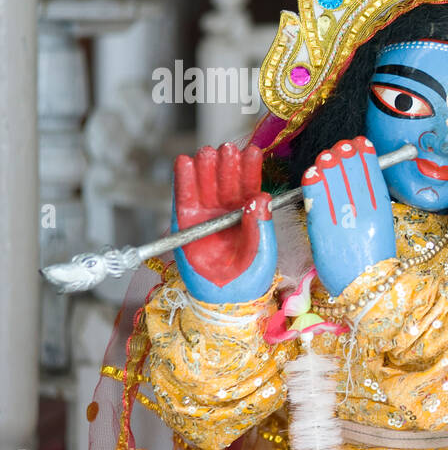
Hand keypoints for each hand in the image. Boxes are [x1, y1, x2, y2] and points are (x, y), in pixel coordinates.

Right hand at [173, 143, 275, 303]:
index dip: (250, 169)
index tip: (253, 152)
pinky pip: (183, 197)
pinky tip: (184, 162)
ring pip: (205, 184)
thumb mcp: (262, 252)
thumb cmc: (249, 279)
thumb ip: (261, 226)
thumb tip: (262, 196)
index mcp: (250, 215)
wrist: (224, 300)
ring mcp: (206, 215)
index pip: (250, 186)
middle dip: (227, 164)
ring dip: (205, 167)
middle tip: (228, 149)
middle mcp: (227, 211)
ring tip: (207, 153)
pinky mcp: (184, 222)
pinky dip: (182, 179)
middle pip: (227, 181)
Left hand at [302, 137, 396, 296]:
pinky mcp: (324, 230)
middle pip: (353, 176)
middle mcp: (364, 212)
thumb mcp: (380, 231)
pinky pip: (318, 202)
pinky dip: (314, 185)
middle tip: (341, 145)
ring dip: (329, 165)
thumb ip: (370, 208)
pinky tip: (312, 173)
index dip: (365, 157)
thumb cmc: (373, 264)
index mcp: (380, 212)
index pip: (372, 176)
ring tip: (326, 155)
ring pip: (335, 185)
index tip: (360, 143)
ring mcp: (344, 220)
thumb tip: (359, 184)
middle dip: (346, 156)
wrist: (366, 289)